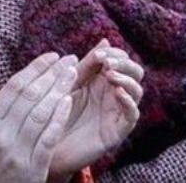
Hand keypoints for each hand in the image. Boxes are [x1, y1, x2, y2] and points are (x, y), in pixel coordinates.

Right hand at [0, 54, 75, 182]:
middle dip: (52, 74)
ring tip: (73, 73)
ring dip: (59, 90)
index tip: (51, 56)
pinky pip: (49, 138)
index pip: (14, 88)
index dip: (35, 69)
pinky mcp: (33, 168)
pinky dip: (59, 118)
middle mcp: (0, 137)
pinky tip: (69, 101)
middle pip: (30, 97)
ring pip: (41, 114)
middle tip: (69, 59)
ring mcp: (17, 153)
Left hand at [49, 40, 144, 177]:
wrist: (47, 145)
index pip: (122, 60)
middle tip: (108, 64)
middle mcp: (115, 94)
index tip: (99, 55)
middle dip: (125, 63)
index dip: (115, 54)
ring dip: (127, 79)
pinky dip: (129, 101)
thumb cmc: (58, 112)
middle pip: (135, 72)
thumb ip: (87, 64)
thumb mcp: (71, 83)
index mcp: (104, 80)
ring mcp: (118, 111)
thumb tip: (105, 40)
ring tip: (110, 75)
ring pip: (137, 90)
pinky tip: (118, 92)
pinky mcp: (118, 130)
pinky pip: (132, 114)